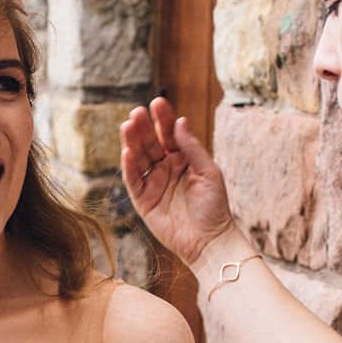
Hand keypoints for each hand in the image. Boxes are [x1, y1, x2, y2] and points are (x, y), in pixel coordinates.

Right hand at [120, 97, 237, 271]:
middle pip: (151, 143)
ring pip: (139, 158)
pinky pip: (134, 181)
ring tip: (127, 126)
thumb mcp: (208, 172)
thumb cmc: (214, 206)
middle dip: (143, 127)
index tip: (157, 102)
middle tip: (136, 112)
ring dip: (133, 142)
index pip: (169, 134)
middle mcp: (166, 168)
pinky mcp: (143, 201)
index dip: (163, 119)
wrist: (209, 240)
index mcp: (183, 159)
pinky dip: (129, 166)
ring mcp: (153, 184)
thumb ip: (192, 148)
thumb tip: (180, 121)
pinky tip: (127, 151)